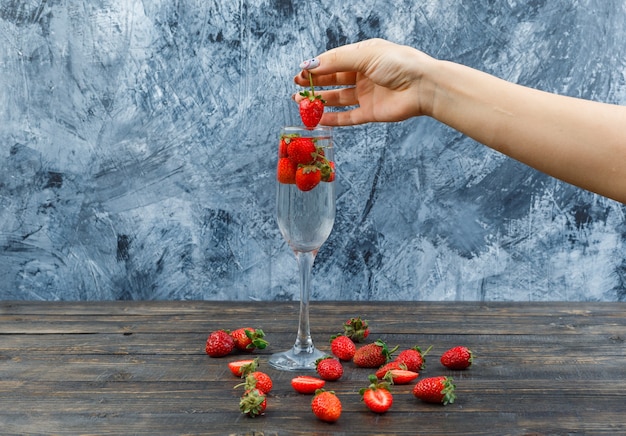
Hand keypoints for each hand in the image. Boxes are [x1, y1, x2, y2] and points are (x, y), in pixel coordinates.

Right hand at [294, 39, 434, 125]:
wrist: (423, 87)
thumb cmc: (399, 64)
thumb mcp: (365, 55)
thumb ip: (336, 61)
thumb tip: (310, 65)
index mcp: (363, 55)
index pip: (334, 60)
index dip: (316, 67)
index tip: (300, 72)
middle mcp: (364, 75)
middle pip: (334, 80)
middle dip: (314, 83)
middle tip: (296, 87)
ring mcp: (367, 94)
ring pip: (338, 98)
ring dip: (320, 100)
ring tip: (301, 102)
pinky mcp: (371, 113)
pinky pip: (348, 117)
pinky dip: (333, 119)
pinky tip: (318, 119)